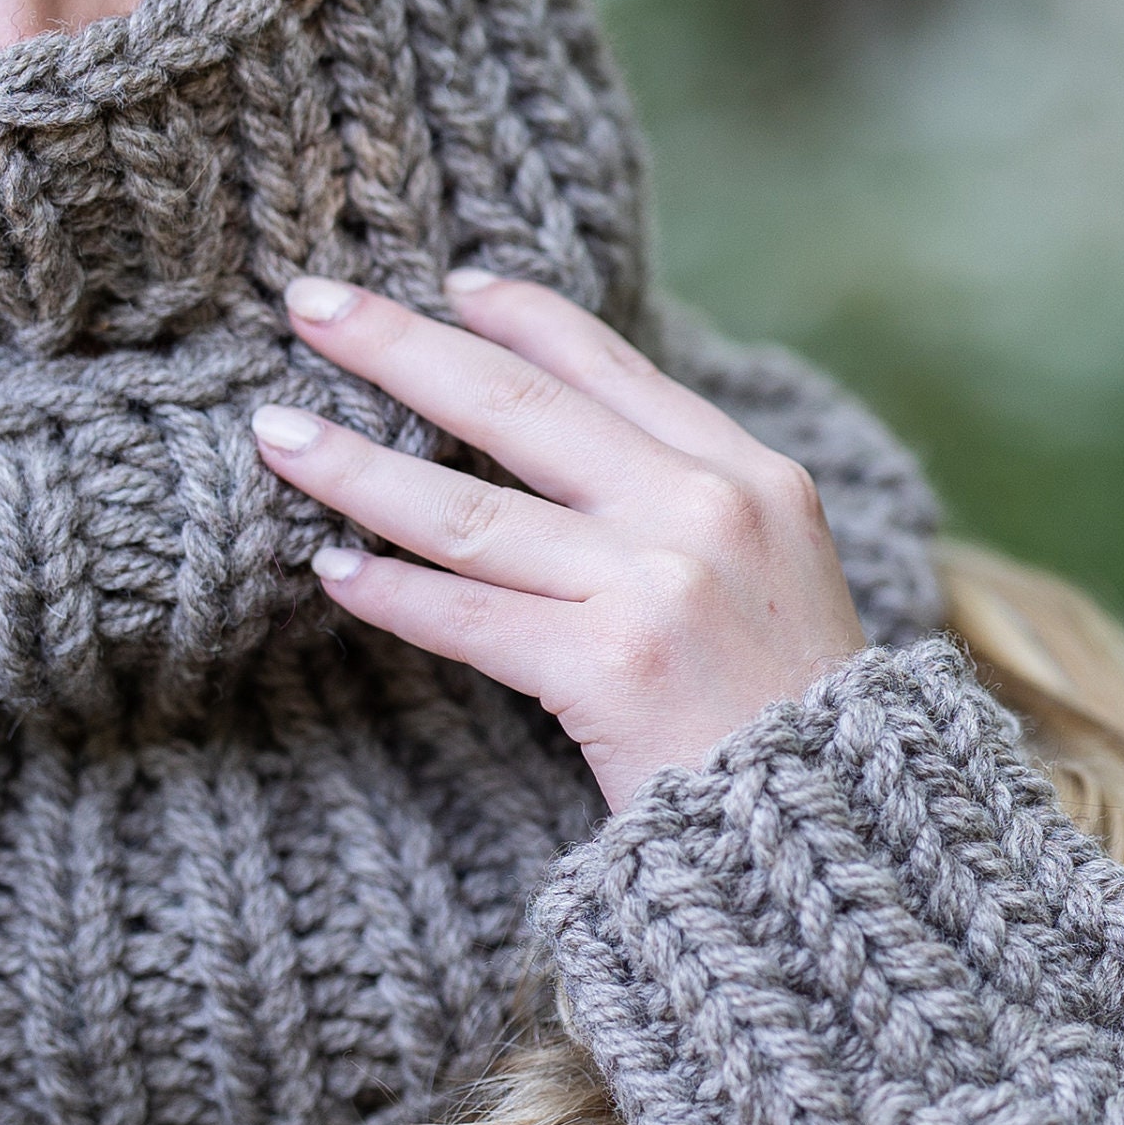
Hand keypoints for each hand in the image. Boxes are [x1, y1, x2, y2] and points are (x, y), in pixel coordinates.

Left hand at [255, 269, 866, 810]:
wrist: (847, 841)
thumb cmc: (792, 715)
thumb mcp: (774, 568)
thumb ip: (686, 495)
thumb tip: (564, 429)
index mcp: (748, 471)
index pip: (608, 364)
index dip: (518, 314)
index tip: (444, 283)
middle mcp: (703, 508)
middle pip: (515, 403)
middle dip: (398, 345)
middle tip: (309, 304)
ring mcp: (656, 585)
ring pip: (468, 510)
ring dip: (355, 468)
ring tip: (277, 436)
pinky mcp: (611, 669)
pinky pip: (471, 619)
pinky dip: (394, 593)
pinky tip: (330, 570)